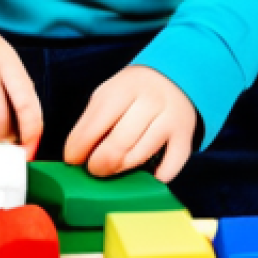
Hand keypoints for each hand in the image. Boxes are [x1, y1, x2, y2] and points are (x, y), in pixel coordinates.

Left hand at [63, 65, 197, 182]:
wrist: (173, 80)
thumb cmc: (131, 93)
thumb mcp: (108, 95)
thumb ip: (91, 122)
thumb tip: (74, 157)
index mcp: (125, 87)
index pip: (96, 124)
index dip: (79, 148)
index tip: (72, 160)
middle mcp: (151, 100)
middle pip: (118, 144)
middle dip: (99, 164)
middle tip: (94, 168)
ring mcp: (170, 120)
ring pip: (139, 157)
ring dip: (120, 169)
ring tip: (113, 166)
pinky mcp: (185, 139)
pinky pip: (168, 168)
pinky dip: (153, 177)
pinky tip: (144, 173)